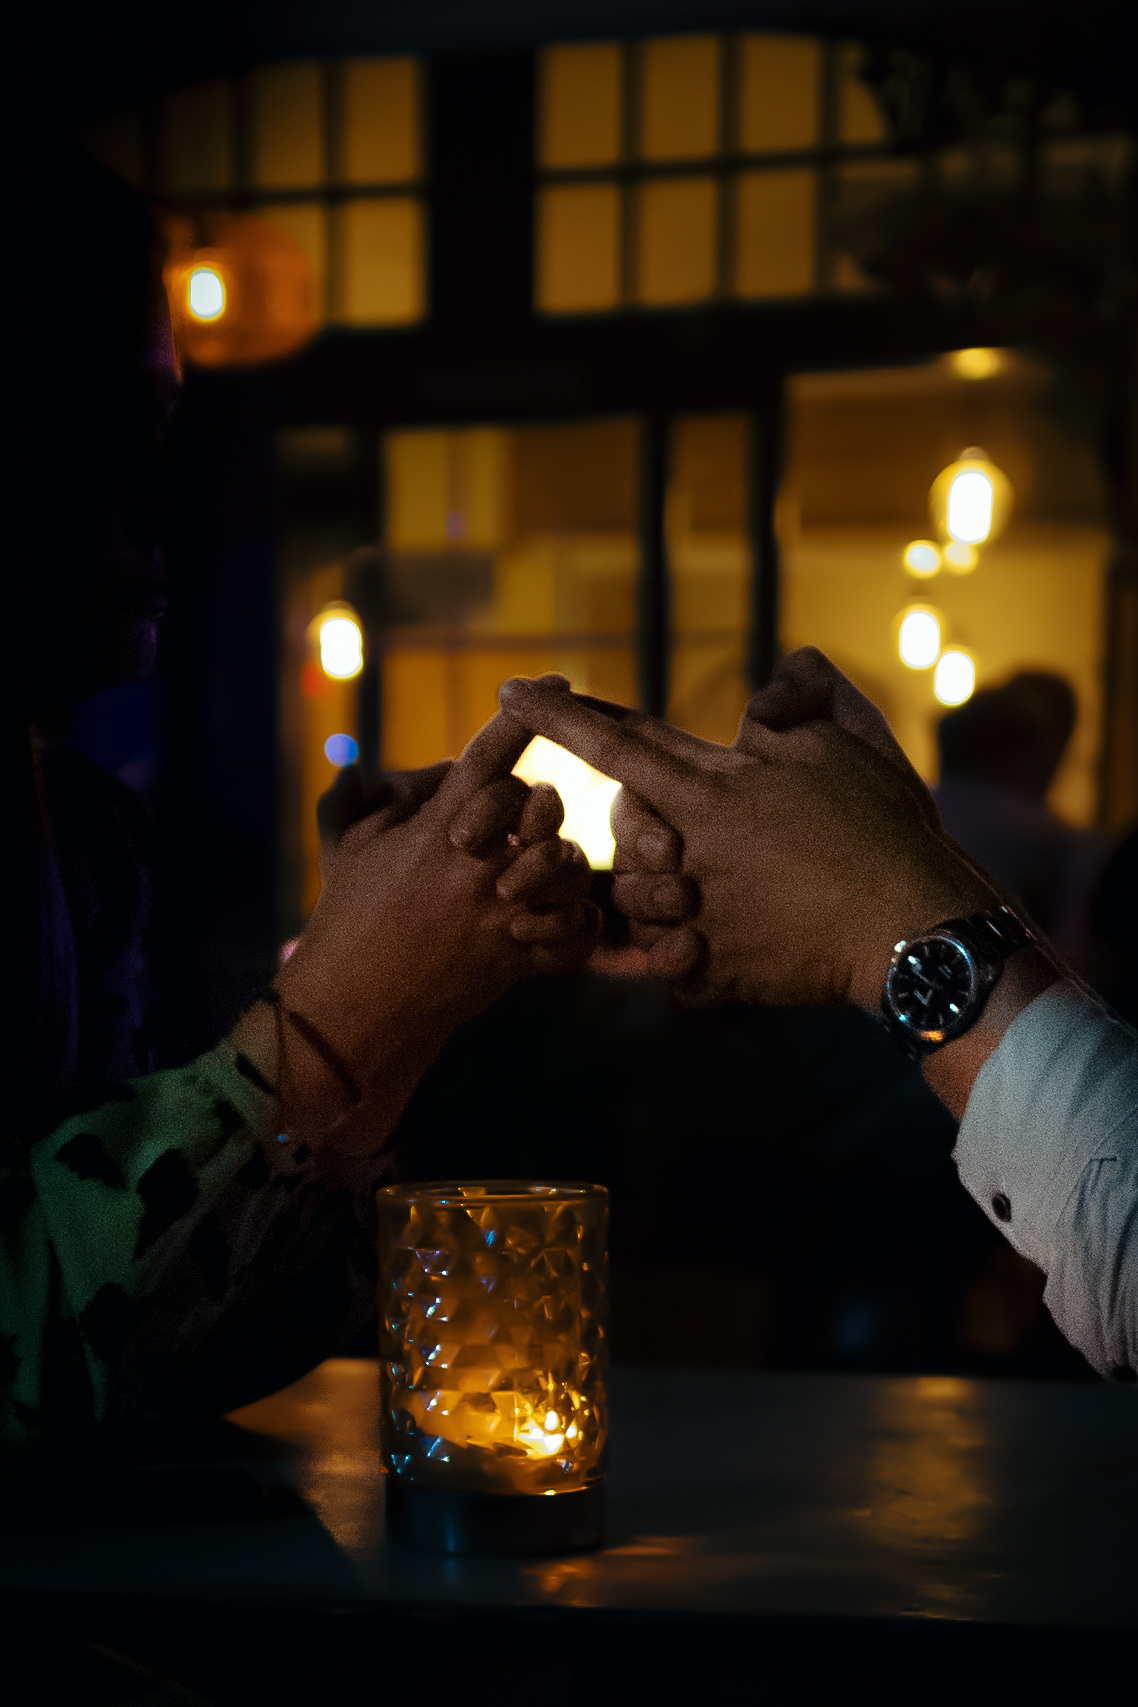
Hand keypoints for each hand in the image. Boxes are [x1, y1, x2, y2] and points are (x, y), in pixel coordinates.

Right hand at [268, 711, 597, 1144]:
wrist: (354, 1005)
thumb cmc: (347, 919)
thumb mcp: (343, 850)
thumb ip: (355, 800)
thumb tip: (357, 765)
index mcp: (436, 830)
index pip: (489, 757)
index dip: (525, 715)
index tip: (554, 684)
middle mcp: (474, 866)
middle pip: (544, 805)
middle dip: (545, 804)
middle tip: (533, 819)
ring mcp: (500, 915)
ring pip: (571, 865)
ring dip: (566, 863)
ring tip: (545, 873)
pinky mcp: (517, 960)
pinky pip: (580, 931)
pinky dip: (579, 925)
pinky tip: (562, 920)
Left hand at [500, 659, 993, 1012]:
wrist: (913, 928)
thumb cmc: (882, 827)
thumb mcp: (846, 740)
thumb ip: (797, 699)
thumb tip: (771, 683)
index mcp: (708, 790)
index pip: (613, 742)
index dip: (559, 716)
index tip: (508, 691)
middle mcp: (687, 854)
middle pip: (620, 833)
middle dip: (640, 829)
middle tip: (689, 835)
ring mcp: (696, 918)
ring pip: (635, 904)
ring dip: (663, 896)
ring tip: (711, 893)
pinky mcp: (715, 973)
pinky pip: (669, 967)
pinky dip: (687, 958)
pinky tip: (725, 947)